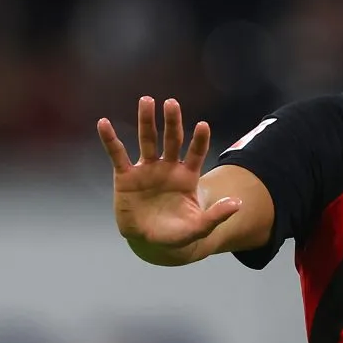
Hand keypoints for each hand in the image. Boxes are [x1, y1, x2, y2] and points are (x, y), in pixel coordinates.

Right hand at [97, 97, 241, 251]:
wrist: (152, 242)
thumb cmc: (178, 233)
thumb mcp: (199, 228)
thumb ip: (216, 216)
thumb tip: (238, 204)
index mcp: (187, 177)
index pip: (196, 153)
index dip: (199, 140)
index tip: (203, 125)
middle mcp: (168, 168)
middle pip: (171, 140)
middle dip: (172, 122)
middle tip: (172, 102)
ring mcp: (147, 170)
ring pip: (147, 141)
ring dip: (146, 121)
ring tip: (146, 100)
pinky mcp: (126, 177)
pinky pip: (117, 155)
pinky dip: (110, 139)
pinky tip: (103, 123)